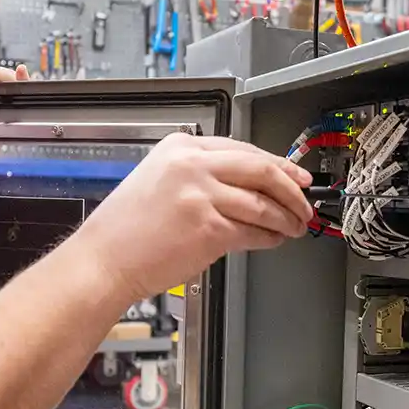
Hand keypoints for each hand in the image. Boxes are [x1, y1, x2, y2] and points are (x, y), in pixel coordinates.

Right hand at [65, 134, 313, 302]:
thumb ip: (199, 174)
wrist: (103, 261)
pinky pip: (253, 231)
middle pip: (261, 169)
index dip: (276, 164)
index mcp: (180, 147)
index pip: (242, 149)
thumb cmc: (125, 231)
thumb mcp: (158, 181)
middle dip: (291, 188)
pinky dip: (269, 237)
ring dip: (285, 217)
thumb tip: (247, 184)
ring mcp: (202, 195)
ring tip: (294, 226)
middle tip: (305, 201)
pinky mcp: (209, 228)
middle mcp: (192, 164)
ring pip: (263, 203)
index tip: (293, 175)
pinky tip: (273, 240)